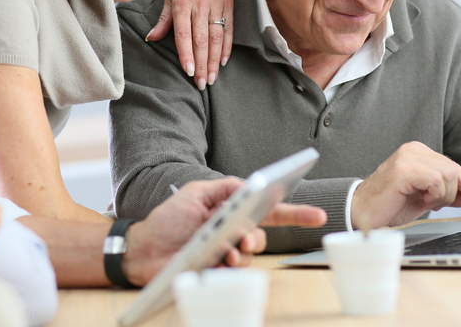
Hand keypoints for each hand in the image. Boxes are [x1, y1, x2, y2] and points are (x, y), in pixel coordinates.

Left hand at [120, 176, 325, 285]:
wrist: (142, 248)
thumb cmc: (167, 220)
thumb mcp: (194, 194)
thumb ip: (223, 187)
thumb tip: (251, 185)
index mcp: (231, 212)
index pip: (267, 211)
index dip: (294, 213)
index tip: (318, 215)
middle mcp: (232, 234)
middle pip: (261, 236)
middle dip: (258, 236)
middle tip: (244, 237)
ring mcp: (225, 254)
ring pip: (249, 256)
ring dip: (240, 252)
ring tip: (225, 251)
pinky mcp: (215, 273)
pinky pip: (232, 274)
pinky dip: (227, 268)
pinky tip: (215, 263)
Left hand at [146, 0, 237, 90]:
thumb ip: (163, 19)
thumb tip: (152, 39)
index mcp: (182, 2)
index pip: (185, 34)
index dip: (187, 54)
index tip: (189, 72)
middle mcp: (200, 3)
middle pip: (202, 39)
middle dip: (202, 63)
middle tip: (202, 83)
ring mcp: (216, 4)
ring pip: (216, 36)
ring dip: (214, 60)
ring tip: (212, 77)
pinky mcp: (228, 3)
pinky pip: (228, 28)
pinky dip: (227, 46)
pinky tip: (223, 61)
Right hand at [351, 142, 460, 228]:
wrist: (361, 211)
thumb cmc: (388, 204)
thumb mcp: (423, 197)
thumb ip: (444, 191)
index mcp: (416, 152)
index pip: (452, 165)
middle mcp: (412, 150)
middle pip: (453, 169)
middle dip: (457, 192)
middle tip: (442, 206)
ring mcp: (407, 158)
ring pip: (447, 175)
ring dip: (443, 196)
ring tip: (427, 203)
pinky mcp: (404, 170)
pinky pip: (435, 180)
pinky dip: (435, 195)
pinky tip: (422, 200)